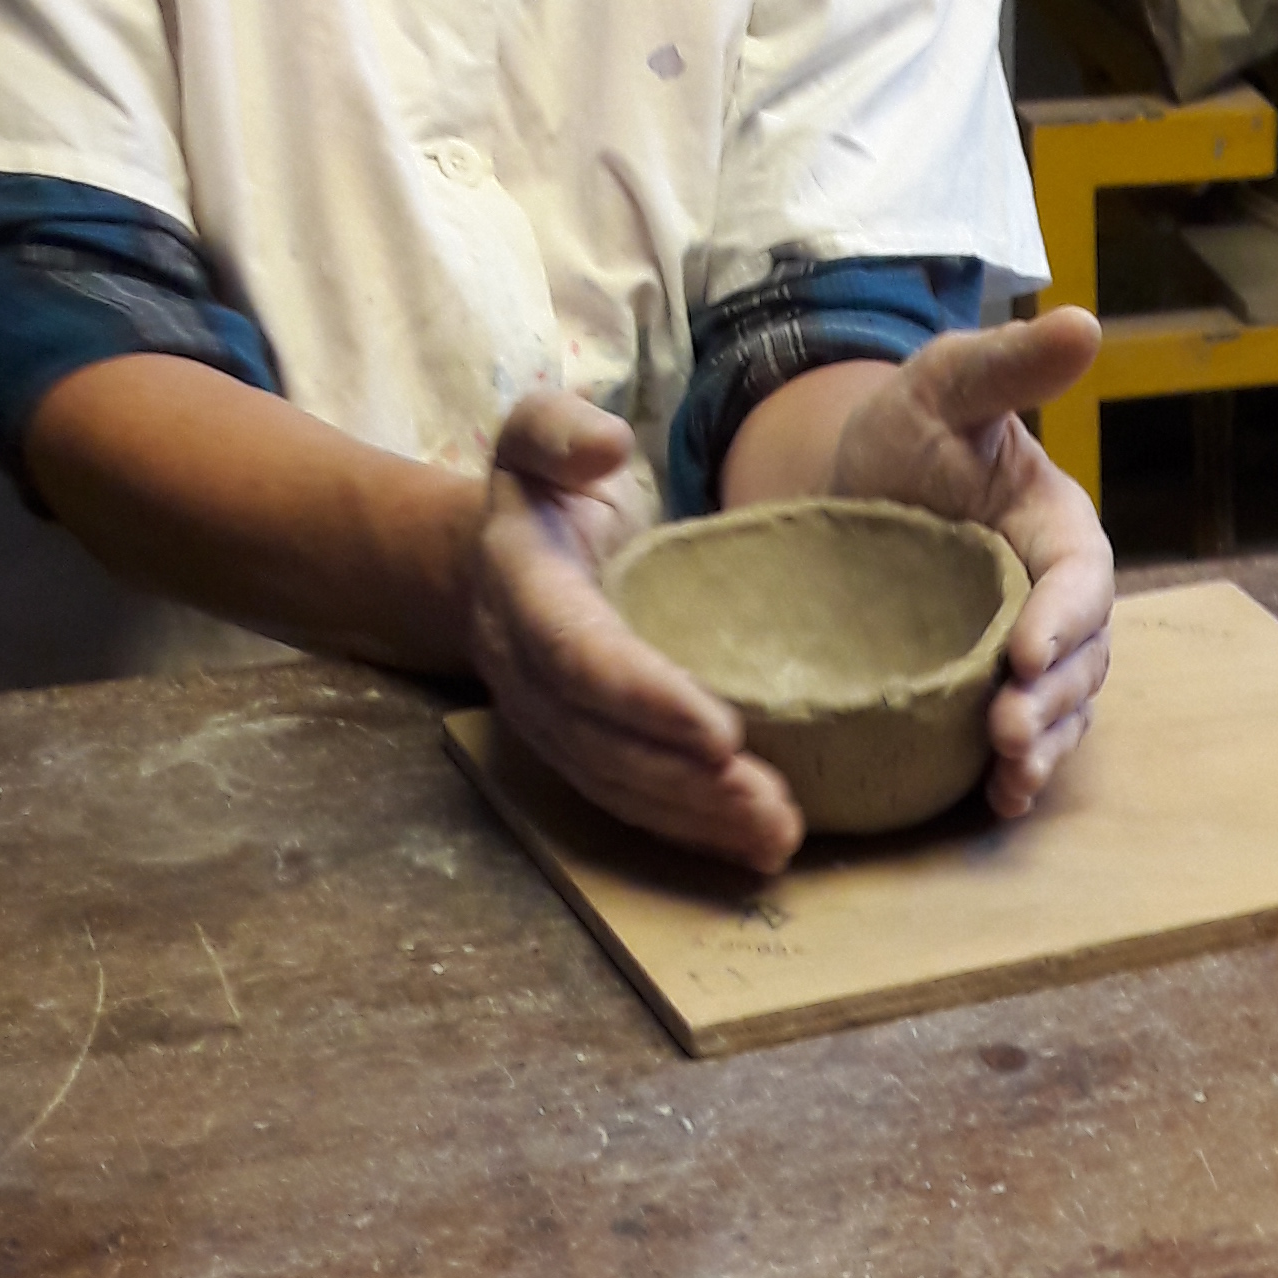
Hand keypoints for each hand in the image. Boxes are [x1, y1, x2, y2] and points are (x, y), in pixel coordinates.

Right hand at [467, 392, 806, 871]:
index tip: (723, 731)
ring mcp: (550, 727)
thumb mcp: (538, 434)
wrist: (499, 558)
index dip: (646, 700)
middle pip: (605, 746)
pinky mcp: (581, 758)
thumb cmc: (548, 494)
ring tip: (778, 835)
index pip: (580, 659)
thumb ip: (560, 428)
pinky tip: (759, 849)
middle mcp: (527, 675)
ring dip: (700, 821)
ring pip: (620, 789)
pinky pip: (634, 806)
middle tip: (773, 805)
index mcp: (521, 592)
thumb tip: (607, 444)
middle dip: (688, 784)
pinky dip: (696, 834)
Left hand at [830, 308, 1113, 819]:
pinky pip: (1021, 742)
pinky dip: (1017, 773)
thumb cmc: (904, 434)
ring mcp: (1027, 658)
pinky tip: (997, 798)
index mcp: (1060, 534)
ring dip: (1040, 748)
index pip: (1081, 582)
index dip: (1063, 619)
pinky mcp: (990, 696)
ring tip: (1009, 777)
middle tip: (1005, 729)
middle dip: (1049, 702)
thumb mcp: (946, 385)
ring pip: (1057, 712)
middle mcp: (1058, 604)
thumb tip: (1086, 323)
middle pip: (1079, 664)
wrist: (846, 492)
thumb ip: (1008, 364)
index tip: (1025, 648)